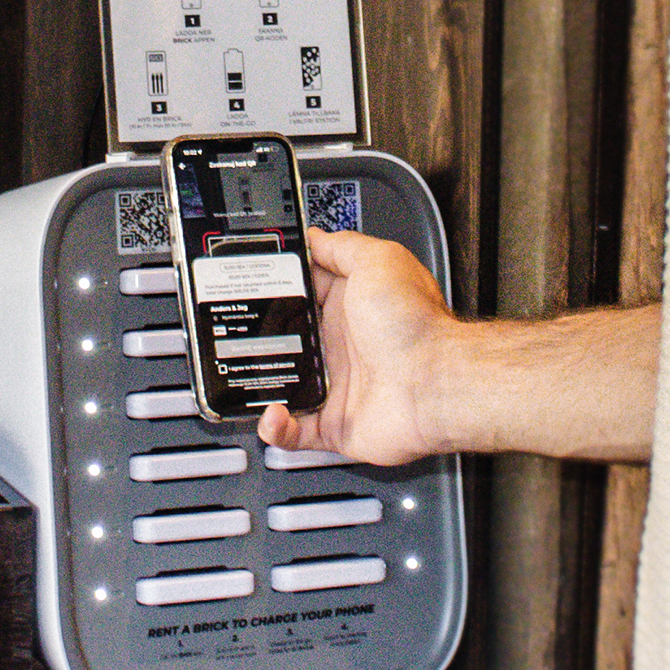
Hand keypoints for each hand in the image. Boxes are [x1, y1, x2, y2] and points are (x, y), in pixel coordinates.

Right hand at [258, 228, 455, 465]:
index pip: (304, 296)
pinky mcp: (335, 425)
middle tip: (234, 334)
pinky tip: (271, 413)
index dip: (277, 291)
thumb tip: (315, 237)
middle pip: (288, 342)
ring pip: (286, 388)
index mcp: (351, 308)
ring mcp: (339, 386)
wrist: (434, 383)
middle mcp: (344, 347)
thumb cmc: (414, 324)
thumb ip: (343, 246)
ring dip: (263, 385)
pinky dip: (276, 428)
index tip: (249, 288)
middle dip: (260, 339)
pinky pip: (295, 432)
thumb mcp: (377, 260)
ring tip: (243, 378)